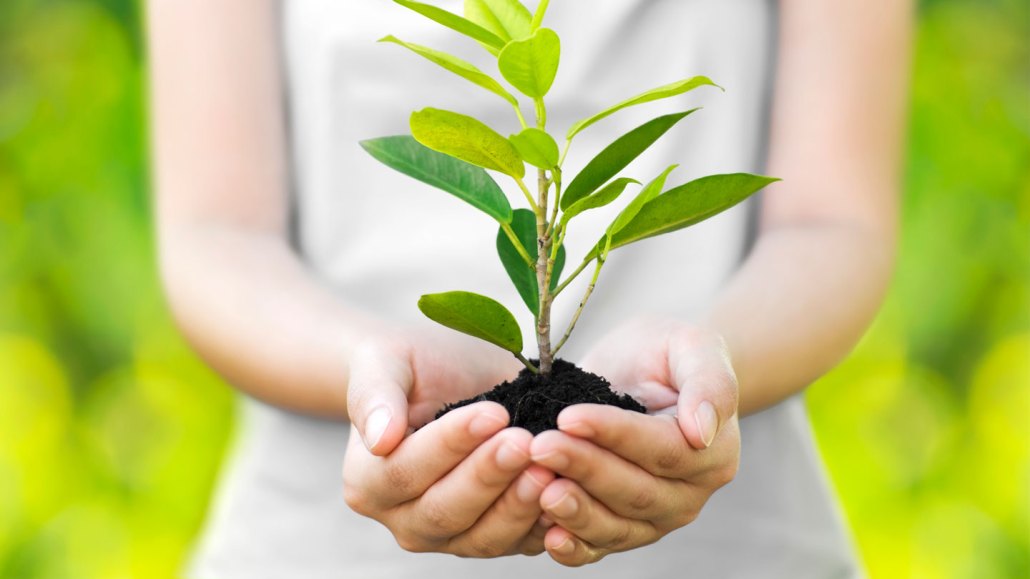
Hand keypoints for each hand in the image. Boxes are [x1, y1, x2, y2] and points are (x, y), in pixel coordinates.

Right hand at [343, 330, 553, 555]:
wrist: (447, 378)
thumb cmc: (412, 366)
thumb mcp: (385, 363)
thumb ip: (375, 396)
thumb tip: (380, 437)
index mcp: (367, 482)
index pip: (406, 471)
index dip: (451, 445)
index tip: (493, 413)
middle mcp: (404, 520)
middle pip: (445, 511)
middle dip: (489, 476)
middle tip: (526, 442)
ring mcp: (450, 537)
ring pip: (484, 537)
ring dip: (520, 505)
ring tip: (550, 466)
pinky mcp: (493, 539)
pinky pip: (520, 542)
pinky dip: (545, 521)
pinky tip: (568, 490)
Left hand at [529, 320, 740, 565]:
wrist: (645, 372)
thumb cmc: (667, 355)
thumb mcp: (693, 347)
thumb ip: (709, 383)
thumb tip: (702, 431)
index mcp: (711, 453)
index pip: (661, 450)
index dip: (614, 435)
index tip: (570, 417)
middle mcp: (688, 494)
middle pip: (634, 491)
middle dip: (583, 469)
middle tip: (539, 447)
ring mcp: (656, 519)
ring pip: (615, 526)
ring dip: (574, 511)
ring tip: (537, 488)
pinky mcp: (622, 530)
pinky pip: (598, 548)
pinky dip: (572, 547)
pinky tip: (546, 536)